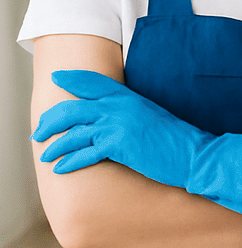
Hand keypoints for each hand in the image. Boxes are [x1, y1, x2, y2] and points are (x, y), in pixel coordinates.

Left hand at [36, 71, 213, 181]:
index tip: (56, 78)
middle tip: (39, 133)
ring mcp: (118, 125)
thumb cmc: (175, 138)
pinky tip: (61, 169)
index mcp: (129, 96)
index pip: (93, 81)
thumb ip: (129, 109)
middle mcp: (120, 107)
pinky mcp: (119, 146)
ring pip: (73, 133)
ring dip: (55, 146)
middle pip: (72, 109)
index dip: (71, 78)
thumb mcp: (151, 114)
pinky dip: (69, 162)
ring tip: (46, 155)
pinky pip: (85, 154)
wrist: (195, 153)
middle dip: (50, 122)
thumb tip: (109, 115)